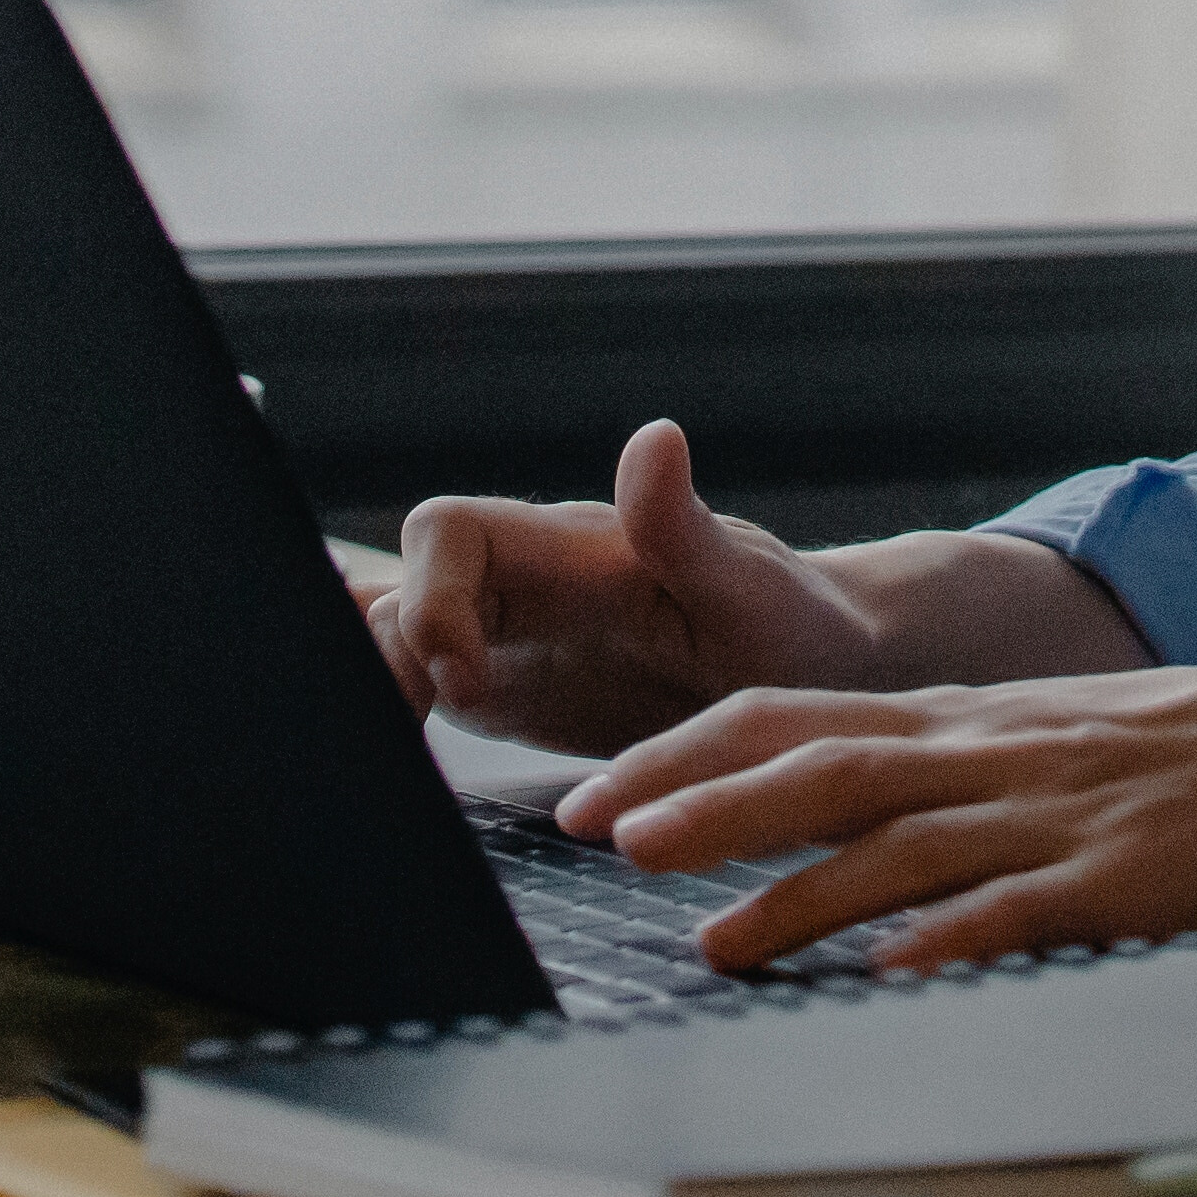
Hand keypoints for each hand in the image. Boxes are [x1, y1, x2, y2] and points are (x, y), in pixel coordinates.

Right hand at [372, 421, 899, 753]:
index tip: (469, 682)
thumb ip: (688, 530)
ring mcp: (507, 640)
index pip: (449, 532)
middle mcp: (522, 587)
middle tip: (408, 736)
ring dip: (378, 688)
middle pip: (398, 589)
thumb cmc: (795, 626)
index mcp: (569, 551)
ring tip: (389, 759)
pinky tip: (380, 758)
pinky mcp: (506, 694)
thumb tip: (656, 437)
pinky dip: (389, 708)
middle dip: (381, 657)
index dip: (429, 598)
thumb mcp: (751, 592)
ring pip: (395, 638)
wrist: (818, 676)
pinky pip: (420, 685)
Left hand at [555, 663, 1196, 970]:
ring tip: (712, 943)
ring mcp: (1052, 816)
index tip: (595, 793)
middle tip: (600, 839)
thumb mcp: (1045, 732)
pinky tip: (891, 970)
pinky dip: (950, 938)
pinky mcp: (1119, 880)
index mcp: (965, 718)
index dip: (686, 754)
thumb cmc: (1187, 750)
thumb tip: (829, 803)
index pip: (793, 718)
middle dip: (703, 807)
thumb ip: (942, 764)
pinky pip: (1021, 910)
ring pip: (899, 848)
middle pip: (821, 770)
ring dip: (797, 895)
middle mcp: (990, 754)